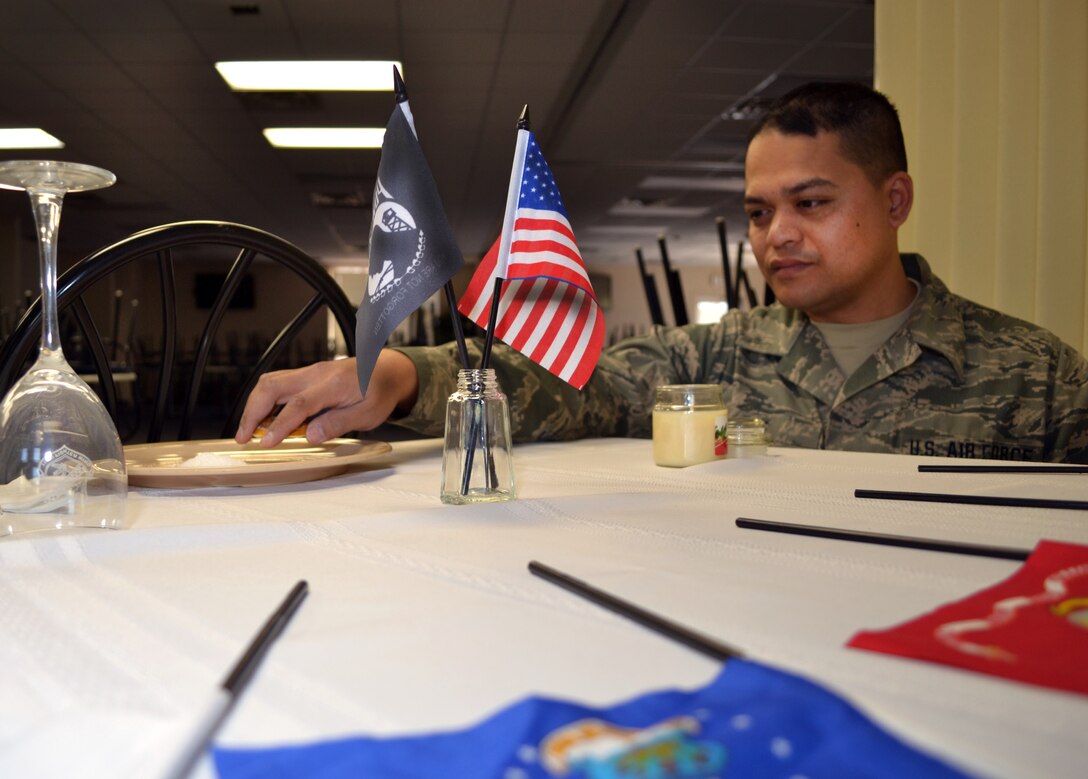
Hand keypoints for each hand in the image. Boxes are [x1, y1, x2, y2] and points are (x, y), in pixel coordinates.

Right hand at [235, 350, 418, 446]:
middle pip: (273, 387)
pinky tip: (263, 418)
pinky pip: (278, 383)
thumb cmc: (380, 391)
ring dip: (255, 406)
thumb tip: (311, 435)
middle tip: (244, 437)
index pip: (299, 405)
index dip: (280, 425)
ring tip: (248, 430)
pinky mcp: (306, 376)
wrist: (387, 370)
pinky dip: (264, 400)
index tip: (266, 442)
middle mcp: (316, 374)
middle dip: (253, 413)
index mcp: (333, 384)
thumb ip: (340, 423)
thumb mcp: (369, 413)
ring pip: (271, 382)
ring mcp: (309, 373)